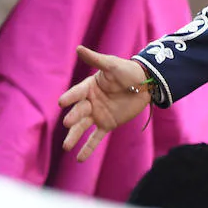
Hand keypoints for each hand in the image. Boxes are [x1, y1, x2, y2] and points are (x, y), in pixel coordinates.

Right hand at [58, 45, 152, 162]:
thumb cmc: (127, 71)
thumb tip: (78, 48)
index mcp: (89, 87)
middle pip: (79, 111)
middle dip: (73, 117)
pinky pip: (95, 138)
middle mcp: (90, 102)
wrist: (146, 84)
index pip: (77, 93)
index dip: (70, 97)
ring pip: (83, 127)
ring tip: (66, 147)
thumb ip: (95, 59)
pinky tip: (79, 159)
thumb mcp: (112, 65)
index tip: (61, 102)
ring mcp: (97, 115)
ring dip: (74, 137)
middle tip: (68, 123)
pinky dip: (88, 148)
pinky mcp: (107, 125)